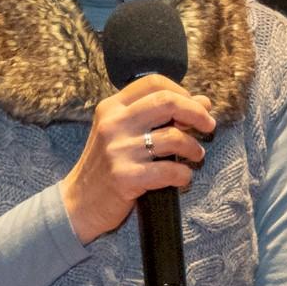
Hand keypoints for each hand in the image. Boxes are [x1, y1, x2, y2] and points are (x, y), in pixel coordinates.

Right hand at [60, 77, 213, 241]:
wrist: (78, 203)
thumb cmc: (106, 166)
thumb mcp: (123, 133)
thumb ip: (157, 116)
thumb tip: (203, 102)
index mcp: (112, 108)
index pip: (154, 83)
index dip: (182, 91)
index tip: (194, 107)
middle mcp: (114, 124)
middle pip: (167, 102)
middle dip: (196, 113)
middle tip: (208, 126)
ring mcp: (118, 150)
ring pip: (174, 138)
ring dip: (194, 148)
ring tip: (196, 156)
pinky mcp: (125, 177)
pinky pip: (170, 171)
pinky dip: (184, 175)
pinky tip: (183, 178)